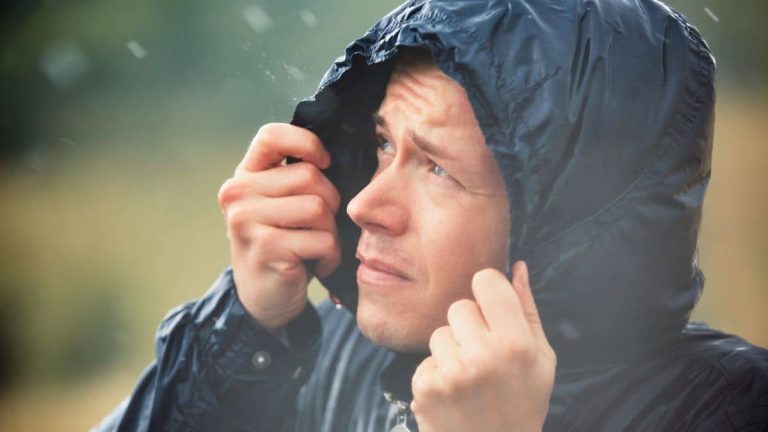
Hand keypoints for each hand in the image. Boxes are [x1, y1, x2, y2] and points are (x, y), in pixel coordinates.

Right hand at [218, 123, 340, 331]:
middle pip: (309, 176)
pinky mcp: (266, 248)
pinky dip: (330, 255)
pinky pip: (322, 239)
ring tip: (316, 246)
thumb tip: (344, 150)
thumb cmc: (282, 244)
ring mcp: (248, 221)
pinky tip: (316, 264)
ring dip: (330, 232)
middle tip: (319, 226)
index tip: (324, 163)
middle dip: (329, 202)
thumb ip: (296, 176)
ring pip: (318, 207)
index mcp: (245, 176)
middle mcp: (238, 194)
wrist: (262, 297)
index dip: (307, 143)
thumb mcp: (280, 204)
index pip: (272, 135)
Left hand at [411, 261, 555, 431]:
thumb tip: (516, 266)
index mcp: (516, 344)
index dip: (487, 291)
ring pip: (439, 333)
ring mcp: (450, 374)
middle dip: (470, 326)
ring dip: (452, 350)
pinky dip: (437, 373)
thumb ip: (527, 309)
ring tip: (469, 377)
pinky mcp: (426, 388)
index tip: (492, 309)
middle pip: (459, 306)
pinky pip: (425, 359)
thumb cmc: (524, 402)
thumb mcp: (541, 359)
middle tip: (484, 355)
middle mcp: (482, 356)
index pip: (485, 281)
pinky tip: (454, 393)